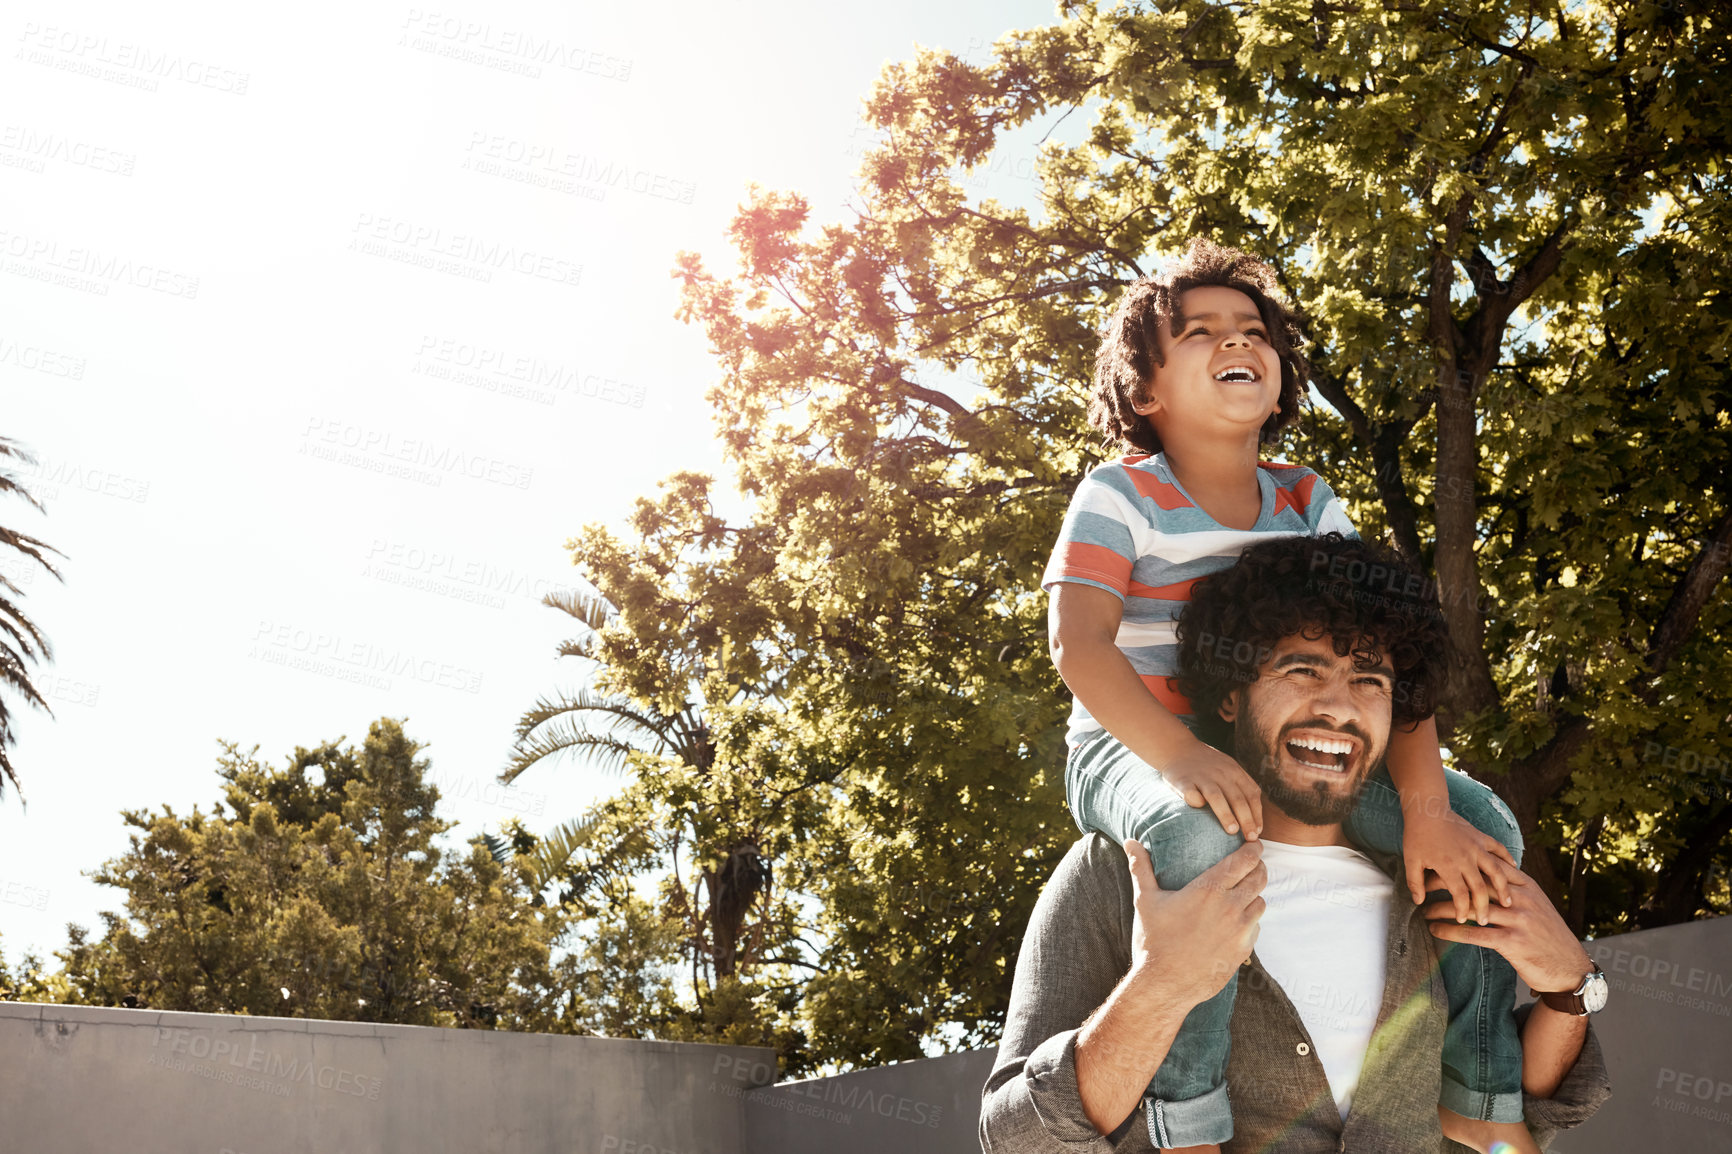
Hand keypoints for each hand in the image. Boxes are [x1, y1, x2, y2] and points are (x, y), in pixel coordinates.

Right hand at [1126, 838, 1265, 1009]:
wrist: (1165, 985)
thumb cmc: (1153, 941)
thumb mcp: (1145, 901)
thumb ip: (1141, 868)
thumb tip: (1130, 841)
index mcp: (1208, 890)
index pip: (1243, 861)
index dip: (1253, 850)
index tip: (1254, 844)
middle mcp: (1230, 907)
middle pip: (1259, 879)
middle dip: (1259, 868)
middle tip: (1253, 865)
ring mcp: (1240, 931)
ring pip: (1261, 903)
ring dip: (1255, 895)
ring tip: (1246, 893)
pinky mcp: (1243, 950)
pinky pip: (1256, 928)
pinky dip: (1250, 920)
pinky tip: (1237, 921)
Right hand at [1160, 743, 1262, 838]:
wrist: (1178, 748)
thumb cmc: (1207, 765)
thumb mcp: (1229, 768)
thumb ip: (1242, 788)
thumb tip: (1255, 819)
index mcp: (1234, 771)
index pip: (1251, 795)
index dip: (1256, 815)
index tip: (1257, 832)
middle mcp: (1220, 773)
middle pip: (1237, 798)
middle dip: (1246, 820)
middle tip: (1250, 838)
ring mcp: (1201, 777)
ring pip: (1217, 797)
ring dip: (1226, 815)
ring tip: (1232, 831)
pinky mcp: (1183, 781)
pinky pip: (1191, 794)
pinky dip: (1196, 802)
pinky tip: (1200, 811)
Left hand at [1402, 805, 1517, 923]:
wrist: (1427, 808)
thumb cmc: (1417, 835)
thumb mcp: (1411, 860)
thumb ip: (1415, 883)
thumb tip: (1419, 902)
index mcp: (1448, 866)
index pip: (1459, 894)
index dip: (1461, 909)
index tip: (1461, 920)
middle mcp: (1466, 858)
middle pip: (1480, 888)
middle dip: (1483, 907)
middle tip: (1483, 920)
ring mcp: (1477, 847)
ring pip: (1496, 871)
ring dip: (1503, 888)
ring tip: (1508, 902)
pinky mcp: (1482, 837)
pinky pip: (1499, 849)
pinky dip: (1508, 859)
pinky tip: (1515, 869)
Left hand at [1424, 868, 1592, 994]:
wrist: (1570, 969)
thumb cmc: (1548, 936)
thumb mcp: (1537, 906)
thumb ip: (1515, 891)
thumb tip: (1488, 877)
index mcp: (1527, 887)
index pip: (1489, 868)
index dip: (1462, 865)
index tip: (1440, 863)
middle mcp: (1522, 899)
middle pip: (1477, 883)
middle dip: (1448, 882)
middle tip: (1424, 883)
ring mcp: (1519, 920)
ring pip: (1472, 907)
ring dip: (1443, 908)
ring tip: (1424, 910)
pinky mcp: (1513, 942)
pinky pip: (1475, 933)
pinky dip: (1451, 930)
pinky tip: (1435, 930)